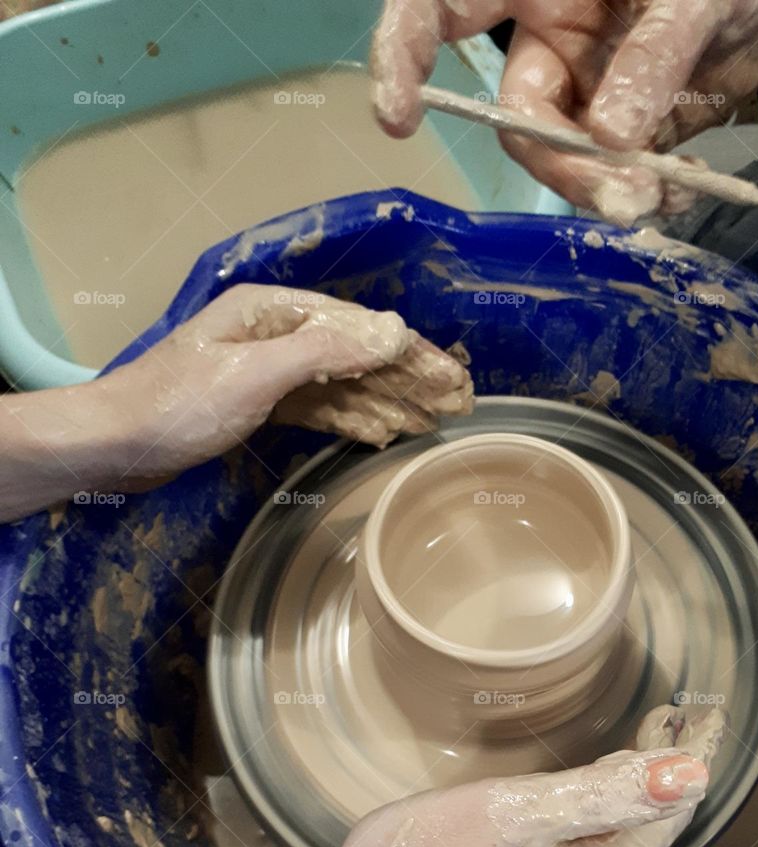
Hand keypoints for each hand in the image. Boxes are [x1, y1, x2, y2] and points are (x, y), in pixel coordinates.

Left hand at [100, 284, 471, 480]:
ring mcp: (267, 371)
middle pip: (358, 355)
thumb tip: (393, 330)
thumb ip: (326, 351)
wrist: (117, 443)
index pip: (362, 330)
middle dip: (409, 379)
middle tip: (459, 405)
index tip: (454, 380)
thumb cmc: (178, 404)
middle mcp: (276, 334)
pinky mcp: (257, 405)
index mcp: (275, 311)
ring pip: (342, 384)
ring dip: (388, 402)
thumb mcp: (257, 374)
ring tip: (431, 422)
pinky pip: (317, 409)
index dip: (413, 354)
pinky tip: (381, 433)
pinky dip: (350, 420)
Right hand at [312, 705, 723, 846]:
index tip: (698, 712)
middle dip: (654, 777)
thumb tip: (688, 775)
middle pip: (642, 836)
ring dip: (622, 806)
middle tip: (667, 718)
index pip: (663, 812)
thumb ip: (597, 795)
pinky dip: (592, 839)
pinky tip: (579, 813)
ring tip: (631, 751)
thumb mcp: (501, 813)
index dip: (684, 755)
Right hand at [372, 0, 757, 222]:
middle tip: (624, 196)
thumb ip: (652, 57)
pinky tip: (683, 189)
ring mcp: (587, 94)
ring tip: (661, 196)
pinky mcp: (628, 135)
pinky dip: (646, 195)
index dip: (404, 52)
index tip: (399, 115)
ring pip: (564, 161)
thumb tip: (609, 138)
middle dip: (562, 166)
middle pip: (517, 119)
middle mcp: (550, 42)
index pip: (440, 9)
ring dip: (606, 192)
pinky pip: (615, 178)